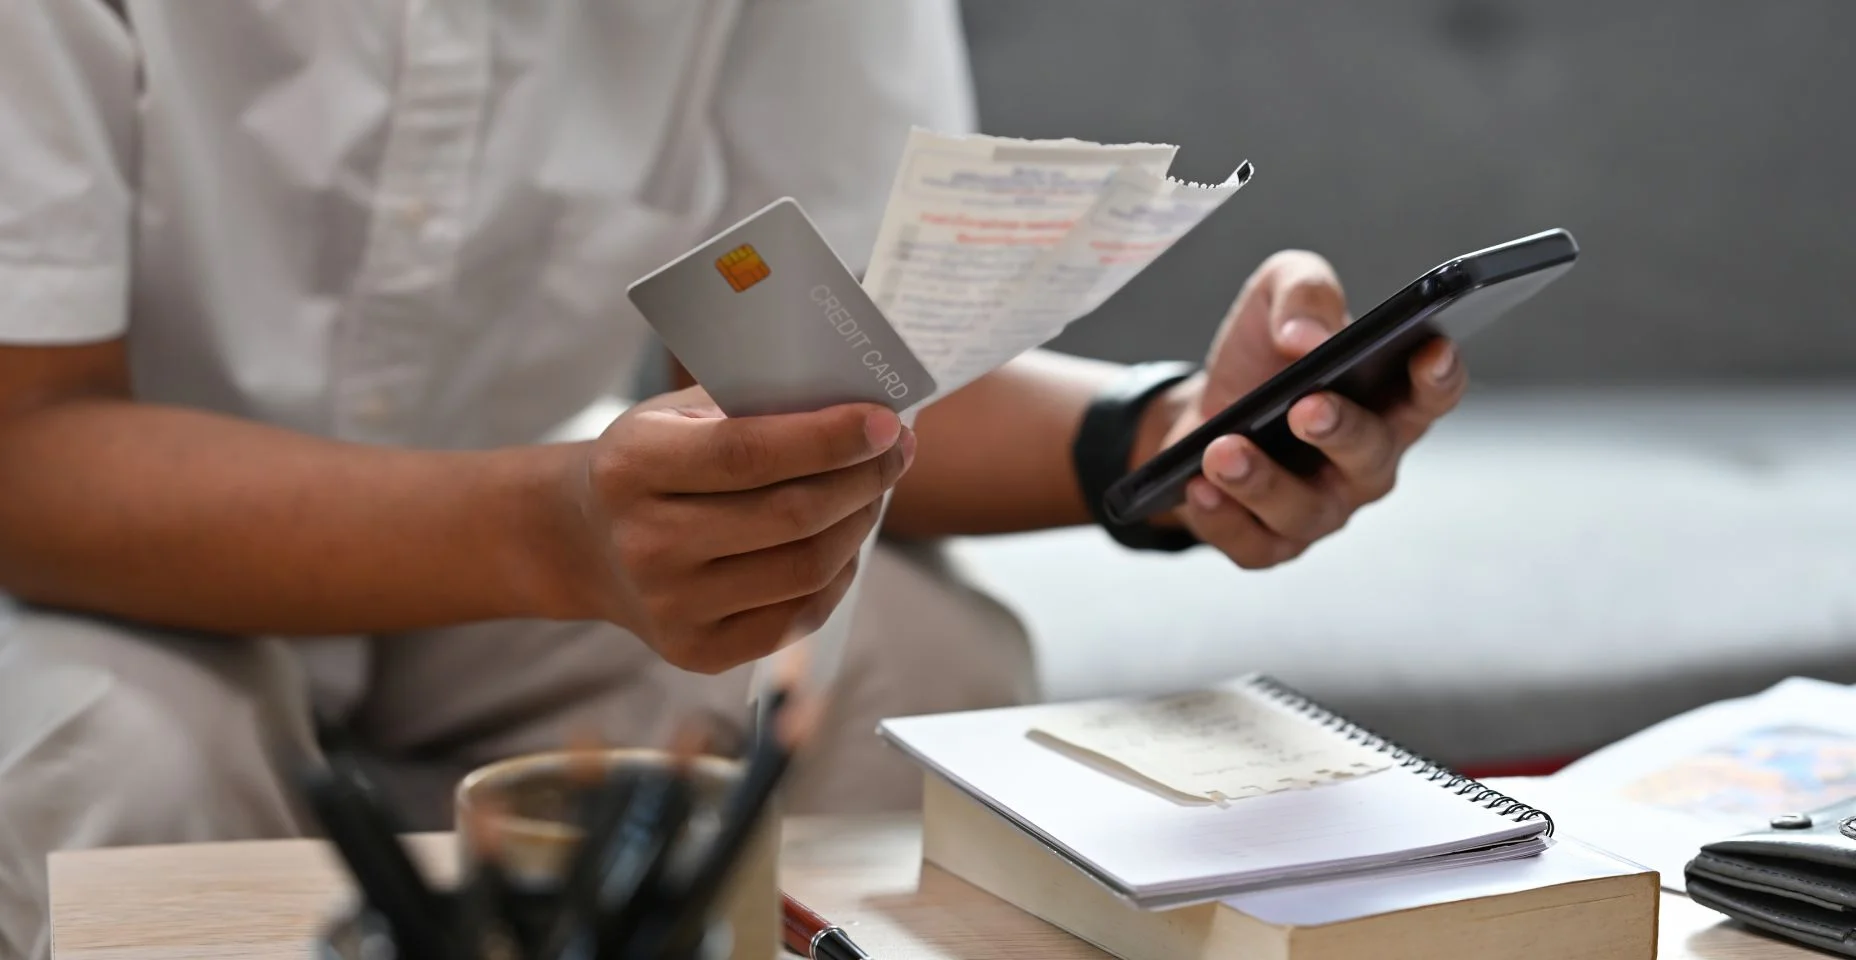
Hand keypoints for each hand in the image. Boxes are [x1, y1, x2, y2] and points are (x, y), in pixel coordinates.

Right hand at [558, 387, 912, 672]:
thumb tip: (859, 410)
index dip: (828, 438)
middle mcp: (645, 544)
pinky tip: (846, 541)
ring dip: (859, 523)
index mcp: (633, 467)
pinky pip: (798, 616)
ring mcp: (671, 607)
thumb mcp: (676, 415)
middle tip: (896, 451)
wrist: (586, 543)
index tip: (885, 420)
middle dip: (862, 479)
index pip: (748, 453)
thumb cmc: (653, 463)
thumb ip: (751, 406)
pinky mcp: (697, 652)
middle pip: (790, 516)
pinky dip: (839, 575)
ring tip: (874, 490)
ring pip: (806, 568)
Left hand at [1141, 250, 1466, 567]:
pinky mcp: (1271, 543)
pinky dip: (1223, 519)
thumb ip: (1305, 293)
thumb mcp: (1277, 296)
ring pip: (1306, 509)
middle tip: (1306, 407)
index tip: (1430, 350)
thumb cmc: (1261, 356)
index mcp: (1389, 400)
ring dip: (1264, 481)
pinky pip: (1254, 544)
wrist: (1199, 412)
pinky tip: (1199, 488)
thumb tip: (1305, 335)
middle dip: (1341, 431)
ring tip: (1223, 450)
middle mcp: (1368, 463)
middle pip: (1371, 455)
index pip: (1432, 393)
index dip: (1439, 376)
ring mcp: (1324, 509)